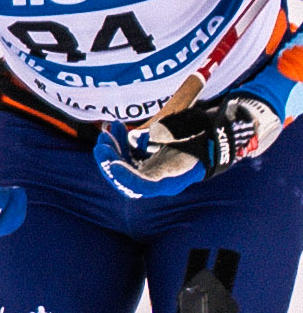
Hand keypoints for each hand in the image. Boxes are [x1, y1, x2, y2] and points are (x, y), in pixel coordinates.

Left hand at [93, 96, 278, 206]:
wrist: (211, 139)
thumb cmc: (201, 135)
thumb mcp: (190, 131)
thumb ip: (171, 130)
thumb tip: (152, 126)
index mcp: (172, 179)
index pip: (144, 186)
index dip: (126, 177)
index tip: (112, 164)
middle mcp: (159, 181)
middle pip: (127, 179)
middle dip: (112, 160)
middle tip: (102, 142)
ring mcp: (150, 173)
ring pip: (123, 167)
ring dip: (112, 148)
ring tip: (107, 130)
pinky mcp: (144, 163)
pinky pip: (126, 157)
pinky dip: (120, 143)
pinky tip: (117, 127)